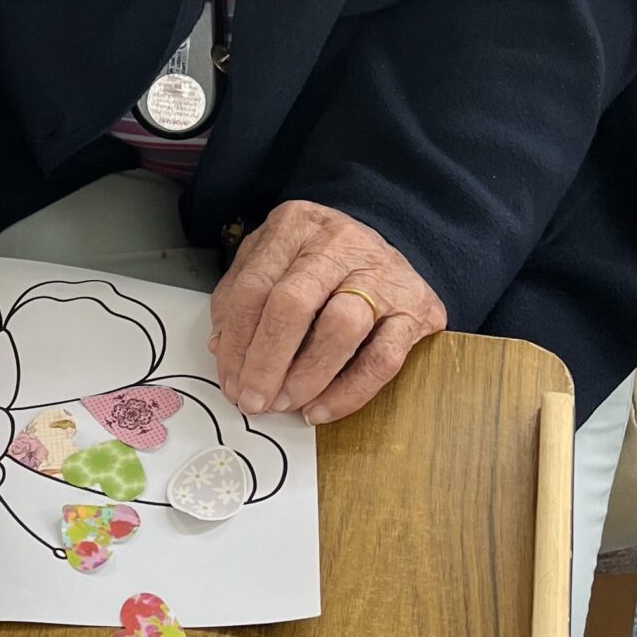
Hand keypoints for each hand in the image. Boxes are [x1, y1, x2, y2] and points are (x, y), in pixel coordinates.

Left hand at [209, 199, 445, 424]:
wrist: (388, 246)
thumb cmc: (318, 262)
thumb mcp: (271, 260)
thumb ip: (240, 297)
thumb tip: (220, 348)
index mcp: (295, 226)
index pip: (254, 287)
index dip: (236, 341)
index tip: (228, 381)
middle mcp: (339, 243)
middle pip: (293, 304)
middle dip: (266, 362)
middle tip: (252, 401)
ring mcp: (382, 274)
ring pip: (340, 328)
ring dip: (305, 376)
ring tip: (284, 404)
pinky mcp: (416, 308)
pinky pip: (382, 360)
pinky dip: (349, 392)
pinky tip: (320, 410)